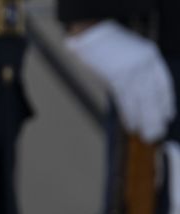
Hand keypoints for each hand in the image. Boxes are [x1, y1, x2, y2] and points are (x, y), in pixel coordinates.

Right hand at [66, 20, 175, 141]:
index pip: (164, 84)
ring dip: (144, 120)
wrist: (93, 32)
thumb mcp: (130, 52)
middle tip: (157, 132)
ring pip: (142, 101)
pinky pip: (125, 100)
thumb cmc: (108, 42)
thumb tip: (133, 93)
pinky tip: (130, 124)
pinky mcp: (117, 77)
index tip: (168, 115)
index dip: (166, 102)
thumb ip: (134, 70)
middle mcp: (145, 65)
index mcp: (151, 56)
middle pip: (154, 96)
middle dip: (156, 117)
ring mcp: (132, 71)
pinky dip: (128, 114)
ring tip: (146, 134)